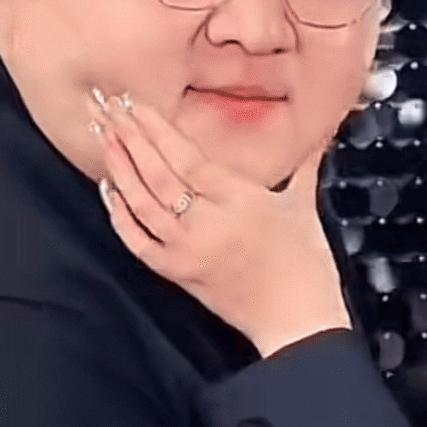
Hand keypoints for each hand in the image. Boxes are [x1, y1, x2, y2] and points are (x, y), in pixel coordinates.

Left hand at [89, 93, 350, 356]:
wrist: (298, 320)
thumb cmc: (307, 265)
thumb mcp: (303, 206)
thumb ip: (305, 164)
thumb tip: (322, 132)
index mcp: (240, 198)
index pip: (186, 157)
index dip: (156, 130)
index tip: (135, 105)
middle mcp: (209, 221)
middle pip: (158, 174)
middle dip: (130, 139)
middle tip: (109, 110)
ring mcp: (188, 249)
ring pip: (142, 202)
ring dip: (120, 168)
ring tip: (105, 139)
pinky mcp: (178, 273)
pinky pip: (138, 241)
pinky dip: (120, 215)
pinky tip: (110, 191)